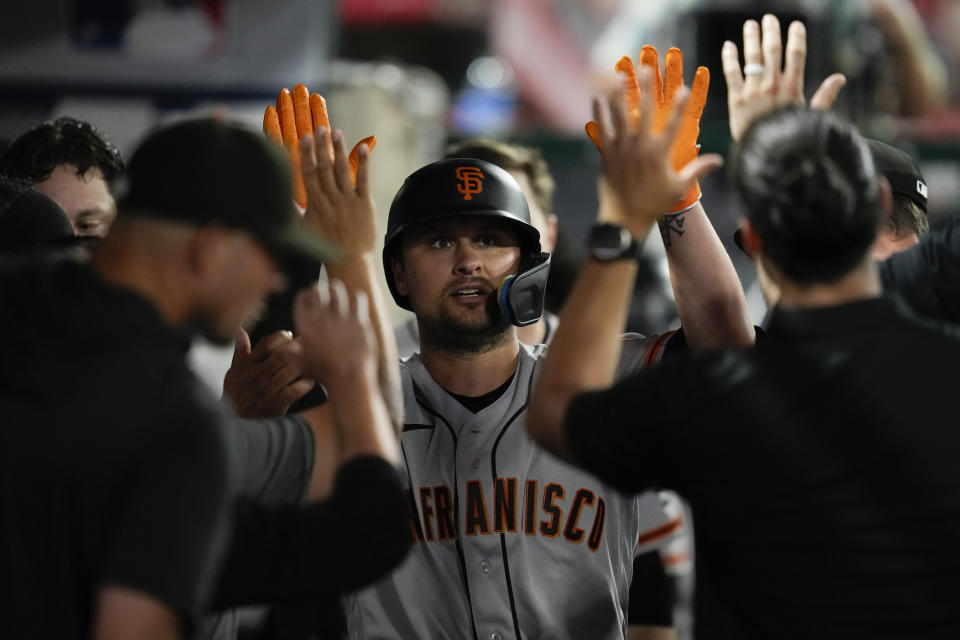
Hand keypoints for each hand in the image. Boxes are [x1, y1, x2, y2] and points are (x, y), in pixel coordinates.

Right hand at [222, 328, 314, 417]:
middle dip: (298, 347)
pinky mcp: (275, 405)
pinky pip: (293, 392)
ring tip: (315, 360)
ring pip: (289, 371)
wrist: (235, 424)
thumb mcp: (233, 372)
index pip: (265, 344)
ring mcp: (266, 391)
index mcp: (247, 366)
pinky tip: (311, 380)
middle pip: (281, 355)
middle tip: (309, 344)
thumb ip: (240, 352)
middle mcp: (257, 376)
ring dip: (305, 364)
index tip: (288, 336)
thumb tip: (241, 331)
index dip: (280, 337)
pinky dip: (304, 384)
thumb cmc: (236, 395)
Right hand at [294, 280, 376, 384]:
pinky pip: (358, 299)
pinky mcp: (358, 320)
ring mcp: (340, 317)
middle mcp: (321, 318)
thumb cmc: (324, 373)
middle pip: (317, 291)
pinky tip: (357, 298)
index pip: (301, 300)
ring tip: (336, 287)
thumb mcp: (301, 364)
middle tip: (320, 288)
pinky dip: (356, 297)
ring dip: (335, 288)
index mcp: (305, 326)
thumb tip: (281, 347)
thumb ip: (290, 353)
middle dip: (317, 288)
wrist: (348, 378)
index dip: (304, 295)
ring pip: (336, 290)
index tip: (306, 294)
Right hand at [299, 127, 375, 257]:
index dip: (306, 155)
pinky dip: (363, 164)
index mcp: (315, 204)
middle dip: (321, 147)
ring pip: (342, 171)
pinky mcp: (364, 204)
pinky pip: (363, 180)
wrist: (349, 261)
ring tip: (336, 132)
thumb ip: (295, 210)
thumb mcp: (305, 228)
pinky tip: (363, 148)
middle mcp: (331, 199)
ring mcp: (348, 200)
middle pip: (324, 168)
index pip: (308, 174)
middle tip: (319, 128)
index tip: (303, 138)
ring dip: (339, 150)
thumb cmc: (325, 245)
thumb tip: (281, 198)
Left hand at [586, 46, 708, 212]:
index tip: (685, 88)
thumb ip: (698, 170)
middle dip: (647, 88)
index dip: (681, 106)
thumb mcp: (679, 187)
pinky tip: (597, 98)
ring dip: (620, 95)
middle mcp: (640, 147)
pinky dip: (598, 115)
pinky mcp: (606, 155)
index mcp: (660, 153)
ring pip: (620, 117)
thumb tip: (719, 159)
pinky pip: (601, 131)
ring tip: (620, 76)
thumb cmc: (654, 204)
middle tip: (647, 68)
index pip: (675, 125)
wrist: (625, 218)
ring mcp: (621, 149)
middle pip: (645, 112)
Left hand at [722, 14, 846, 141]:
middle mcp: (773, 86)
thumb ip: (824, 97)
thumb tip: (840, 78)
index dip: (796, 37)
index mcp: (793, 88)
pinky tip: (729, 45)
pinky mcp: (736, 99)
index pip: (797, 55)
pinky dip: (729, 57)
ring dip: (751, 38)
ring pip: (752, 57)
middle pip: (773, 50)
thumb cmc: (788, 137)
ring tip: (751, 25)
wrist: (764, 156)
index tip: (796, 25)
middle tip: (769, 18)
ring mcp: (753, 92)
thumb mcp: (810, 118)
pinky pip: (732, 73)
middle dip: (771, 31)